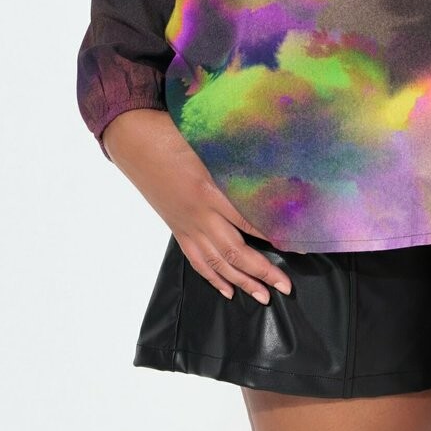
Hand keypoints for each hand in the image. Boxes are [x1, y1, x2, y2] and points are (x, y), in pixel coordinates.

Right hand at [101, 108, 292, 303]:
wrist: (134, 140)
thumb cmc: (174, 134)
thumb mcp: (211, 144)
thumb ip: (238, 159)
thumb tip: (271, 163)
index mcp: (211, 191)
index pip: (249, 221)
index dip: (273, 236)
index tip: (296, 246)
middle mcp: (200, 215)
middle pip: (236, 251)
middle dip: (263, 272)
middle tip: (285, 287)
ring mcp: (187, 226)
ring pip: (217, 263)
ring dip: (241, 282)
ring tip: (263, 296)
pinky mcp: (177, 229)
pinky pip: (197, 260)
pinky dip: (213, 277)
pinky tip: (227, 289)